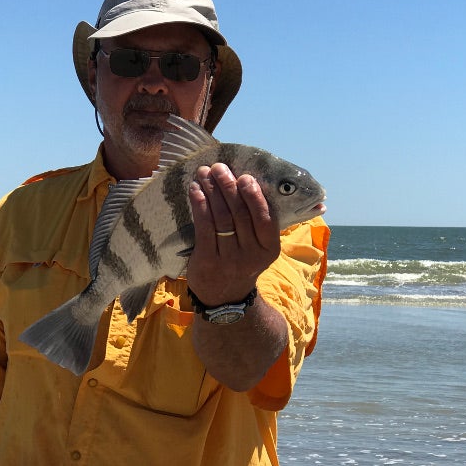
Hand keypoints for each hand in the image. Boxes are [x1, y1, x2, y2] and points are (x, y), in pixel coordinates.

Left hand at [186, 163, 280, 305]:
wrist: (224, 298)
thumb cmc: (241, 261)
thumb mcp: (258, 248)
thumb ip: (258, 222)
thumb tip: (248, 182)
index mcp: (269, 248)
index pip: (264, 217)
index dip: (254, 195)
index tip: (244, 176)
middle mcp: (251, 255)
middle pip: (239, 213)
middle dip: (228, 186)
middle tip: (219, 167)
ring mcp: (229, 259)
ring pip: (221, 217)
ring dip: (211, 190)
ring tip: (204, 173)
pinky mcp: (208, 261)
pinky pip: (204, 227)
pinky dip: (199, 204)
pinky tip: (195, 190)